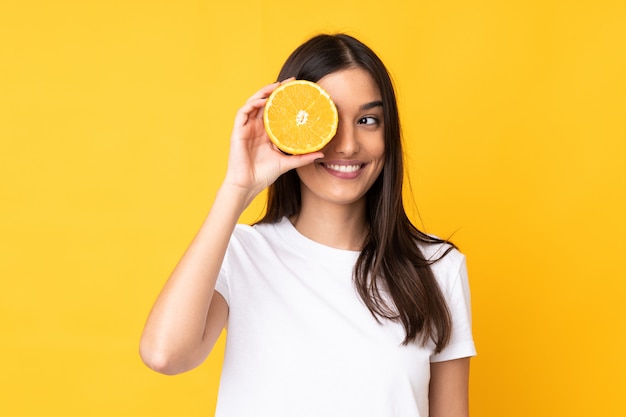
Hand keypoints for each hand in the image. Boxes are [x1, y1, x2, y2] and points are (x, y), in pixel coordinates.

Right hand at [224, 79, 323, 198]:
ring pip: (253, 103)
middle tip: (289, 82)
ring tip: (276, 86)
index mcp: (266, 132)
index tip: (296, 89)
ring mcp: (246, 128)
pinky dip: (252, 104)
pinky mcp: (237, 131)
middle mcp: (256, 127)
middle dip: (275, 89)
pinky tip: (262, 101)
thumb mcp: (287, 163)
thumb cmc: (264, 174)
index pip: (274, 109)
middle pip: (265, 102)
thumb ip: (303, 158)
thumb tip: (321, 154)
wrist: (248, 185)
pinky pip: (243, 112)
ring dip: (263, 93)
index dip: (283, 98)